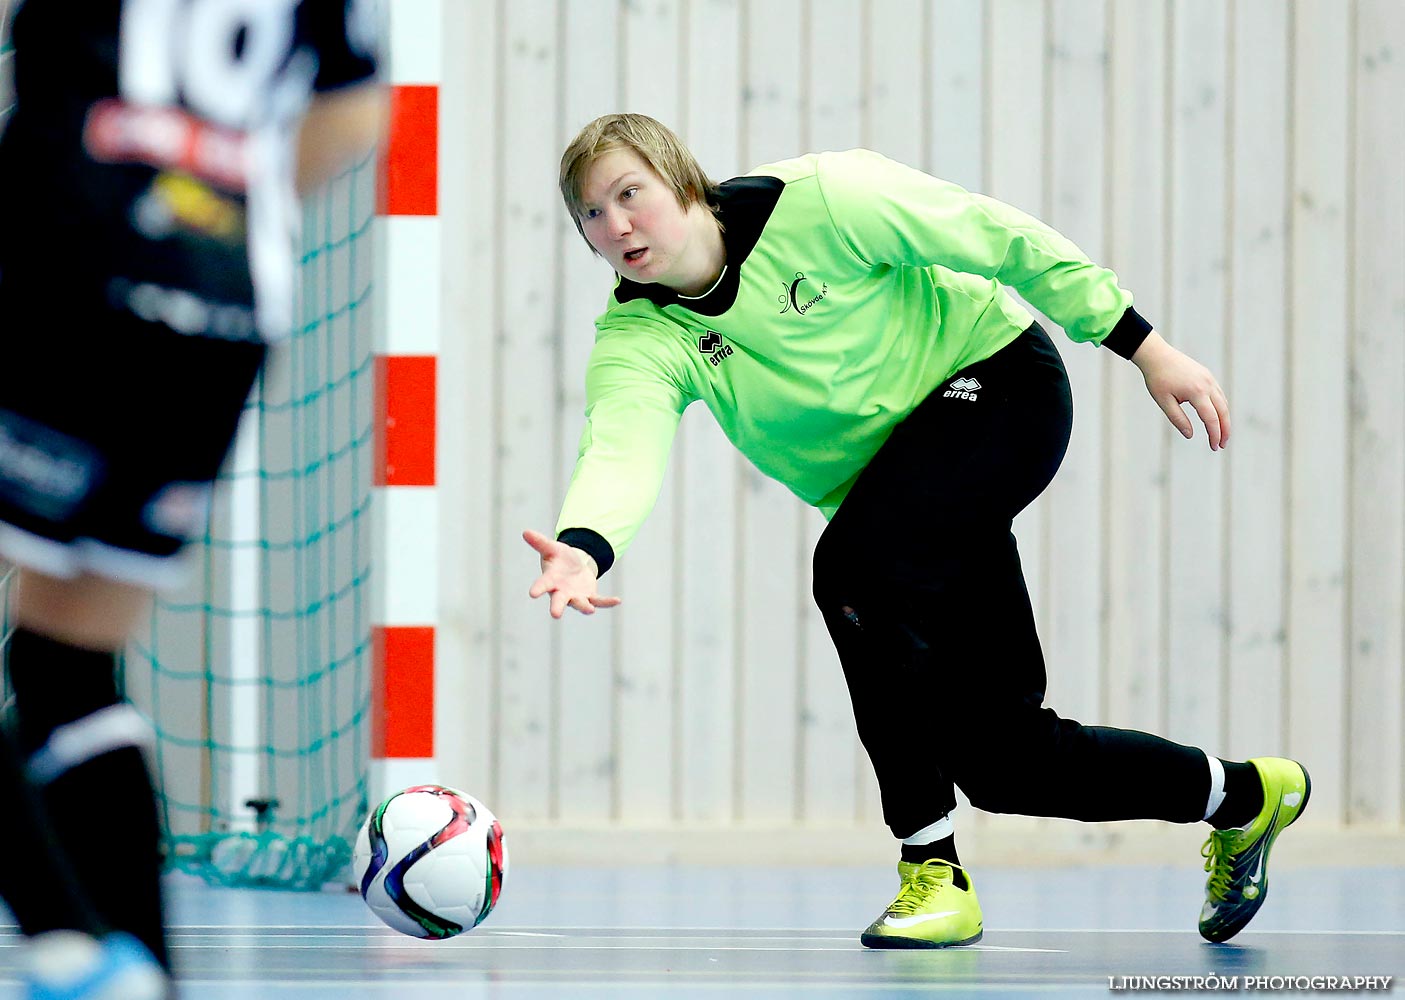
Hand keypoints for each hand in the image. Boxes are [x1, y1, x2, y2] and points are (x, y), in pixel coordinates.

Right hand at [523, 529, 621, 617]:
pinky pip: (599, 601)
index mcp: (550, 580)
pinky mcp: (590, 597)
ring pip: (580, 604)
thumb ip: (540, 542)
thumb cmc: (559, 558)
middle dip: (557, 607)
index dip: (538, 588)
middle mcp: (561, 592)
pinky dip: (607, 602)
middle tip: (555, 614)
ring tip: (590, 610)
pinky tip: (617, 600)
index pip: (542, 584)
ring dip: (584, 607)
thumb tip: (525, 532)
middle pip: (559, 600)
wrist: (574, 567)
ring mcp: (576, 596)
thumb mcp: (551, 548)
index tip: (532, 593)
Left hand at [1131, 331, 1229, 450]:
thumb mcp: (1164, 402)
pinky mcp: (1207, 375)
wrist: (1157, 355)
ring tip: (1221, 434)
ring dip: (1224, 419)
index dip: (1214, 435)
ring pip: (1223, 402)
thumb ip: (1178, 419)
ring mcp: (1209, 379)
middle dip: (1224, 430)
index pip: (1211, 419)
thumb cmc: (1157, 379)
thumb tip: (1190, 435)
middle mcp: (1207, 384)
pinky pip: (1219, 394)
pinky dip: (1221, 407)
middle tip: (1222, 445)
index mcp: (1196, 392)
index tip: (1214, 447)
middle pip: (1223, 411)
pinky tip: (1216, 417)